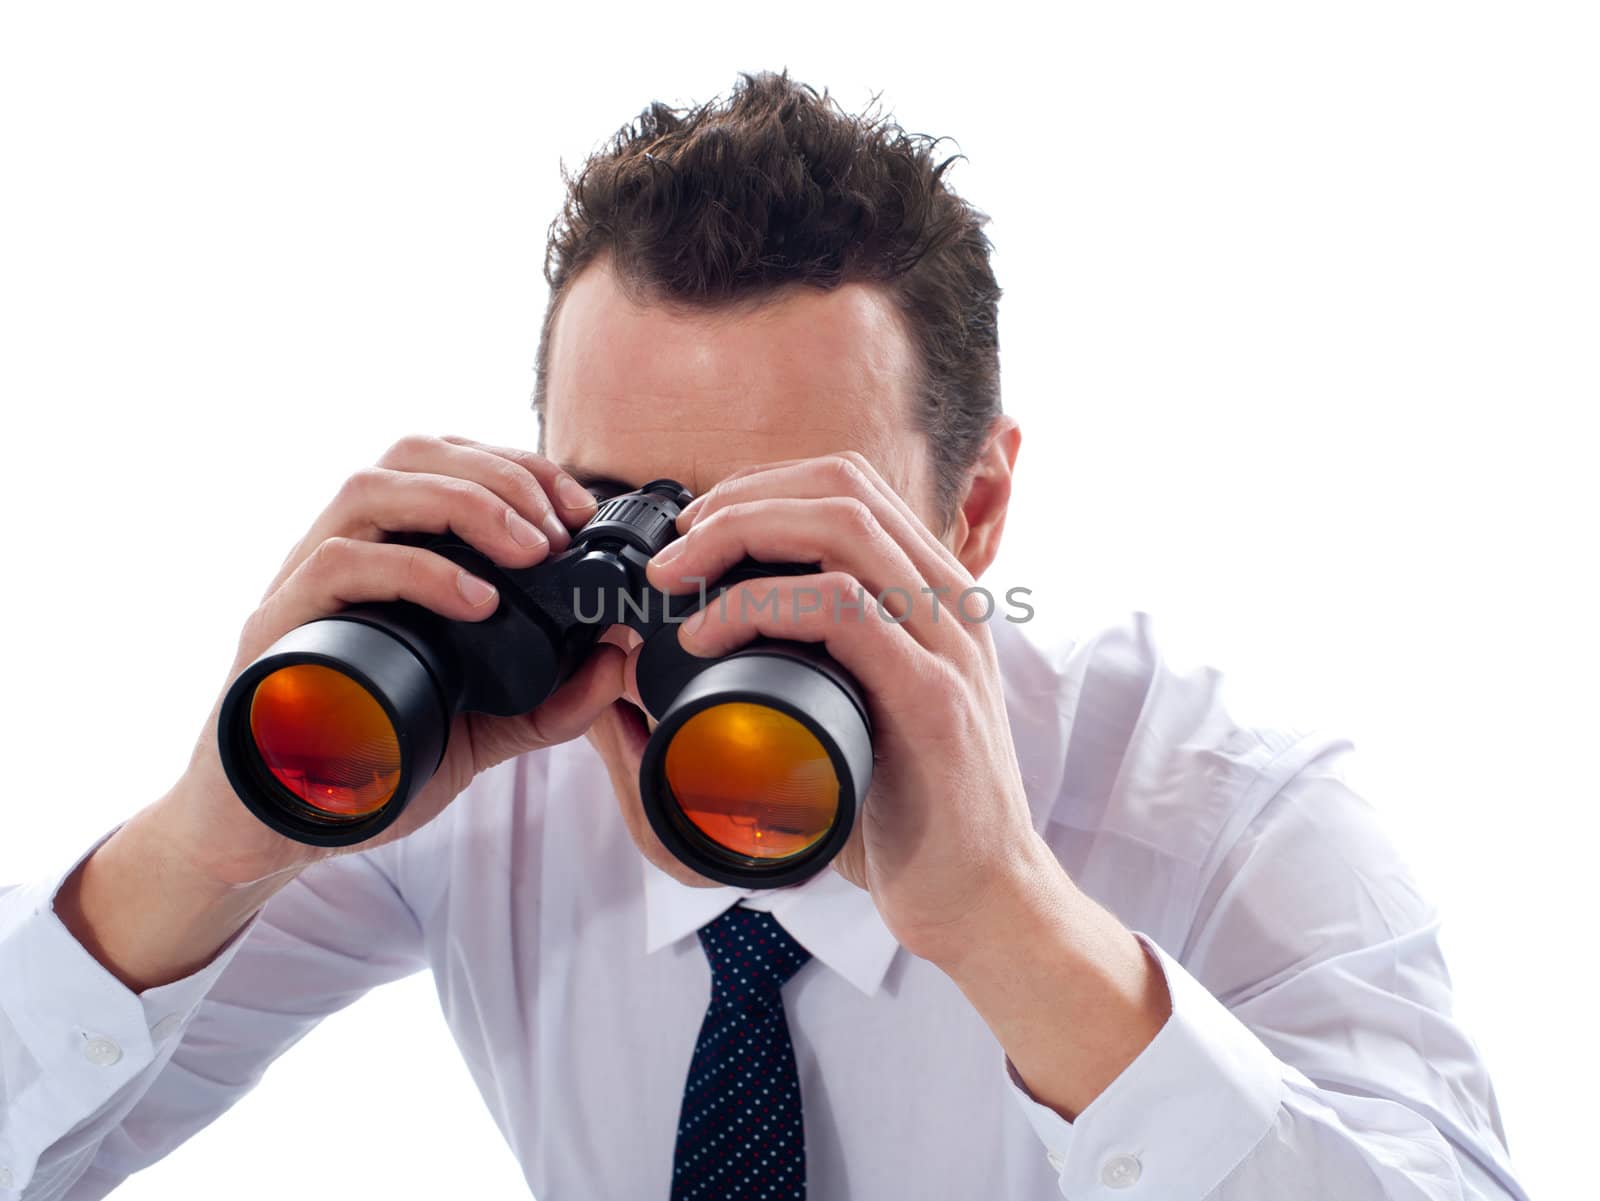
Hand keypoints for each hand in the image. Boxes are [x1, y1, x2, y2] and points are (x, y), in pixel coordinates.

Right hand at [159, 434, 624, 887]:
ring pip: (368, 488)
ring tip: (530, 550)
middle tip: (562, 528)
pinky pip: (338, 566)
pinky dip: (416, 570)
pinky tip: (477, 601)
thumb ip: (548, 702)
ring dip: (463, 502)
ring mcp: (303, 587)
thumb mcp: (479, 732)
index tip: (581, 510)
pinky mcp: (277, 631)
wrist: (271, 832)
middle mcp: (342, 555)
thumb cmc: (366, 769)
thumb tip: (616, 659)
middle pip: (412, 454)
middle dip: (501, 474)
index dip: (519, 467)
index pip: (448, 465)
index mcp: (386, 558)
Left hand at [644, 451, 1047, 964]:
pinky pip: (844, 609)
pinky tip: (707, 634)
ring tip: (676, 581)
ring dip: (739, 535)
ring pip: (843, 527)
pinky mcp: (933, 699)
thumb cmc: (911, 815)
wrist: (984, 902)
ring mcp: (948, 646)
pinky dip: (759, 605)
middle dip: (739, 500)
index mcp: (934, 599)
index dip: (761, 488)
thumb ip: (815, 667)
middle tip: (673, 553)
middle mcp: (950, 604)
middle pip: (843, 487)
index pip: (850, 488)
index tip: (694, 534)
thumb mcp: (864, 713)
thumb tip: (705, 642)